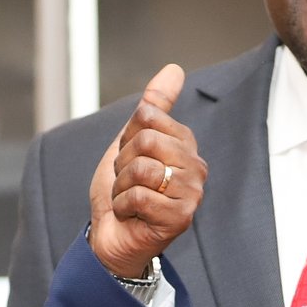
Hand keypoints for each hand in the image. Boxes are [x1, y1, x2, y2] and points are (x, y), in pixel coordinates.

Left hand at [89, 63, 205, 278]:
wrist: (111, 236)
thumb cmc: (122, 192)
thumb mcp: (130, 142)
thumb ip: (153, 107)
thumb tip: (174, 69)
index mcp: (185, 144)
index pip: (148, 117)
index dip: (126, 138)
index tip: (130, 160)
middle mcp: (195, 166)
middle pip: (146, 140)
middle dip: (122, 163)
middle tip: (128, 183)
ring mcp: (191, 193)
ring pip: (142, 168)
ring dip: (121, 187)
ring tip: (129, 201)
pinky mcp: (181, 217)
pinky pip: (138, 195)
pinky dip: (123, 206)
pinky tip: (132, 216)